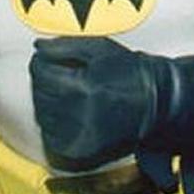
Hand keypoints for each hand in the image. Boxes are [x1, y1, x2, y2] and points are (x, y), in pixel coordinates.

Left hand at [30, 37, 158, 170]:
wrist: (154, 101)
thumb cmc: (129, 71)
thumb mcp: (100, 48)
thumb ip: (65, 45)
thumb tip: (38, 46)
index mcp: (85, 87)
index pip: (41, 72)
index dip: (39, 61)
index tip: (45, 58)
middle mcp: (80, 113)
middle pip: (39, 93)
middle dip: (43, 79)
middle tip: (57, 72)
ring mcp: (79, 134)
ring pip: (42, 114)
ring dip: (46, 100)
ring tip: (65, 90)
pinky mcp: (80, 148)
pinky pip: (50, 134)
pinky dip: (52, 121)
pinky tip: (67, 109)